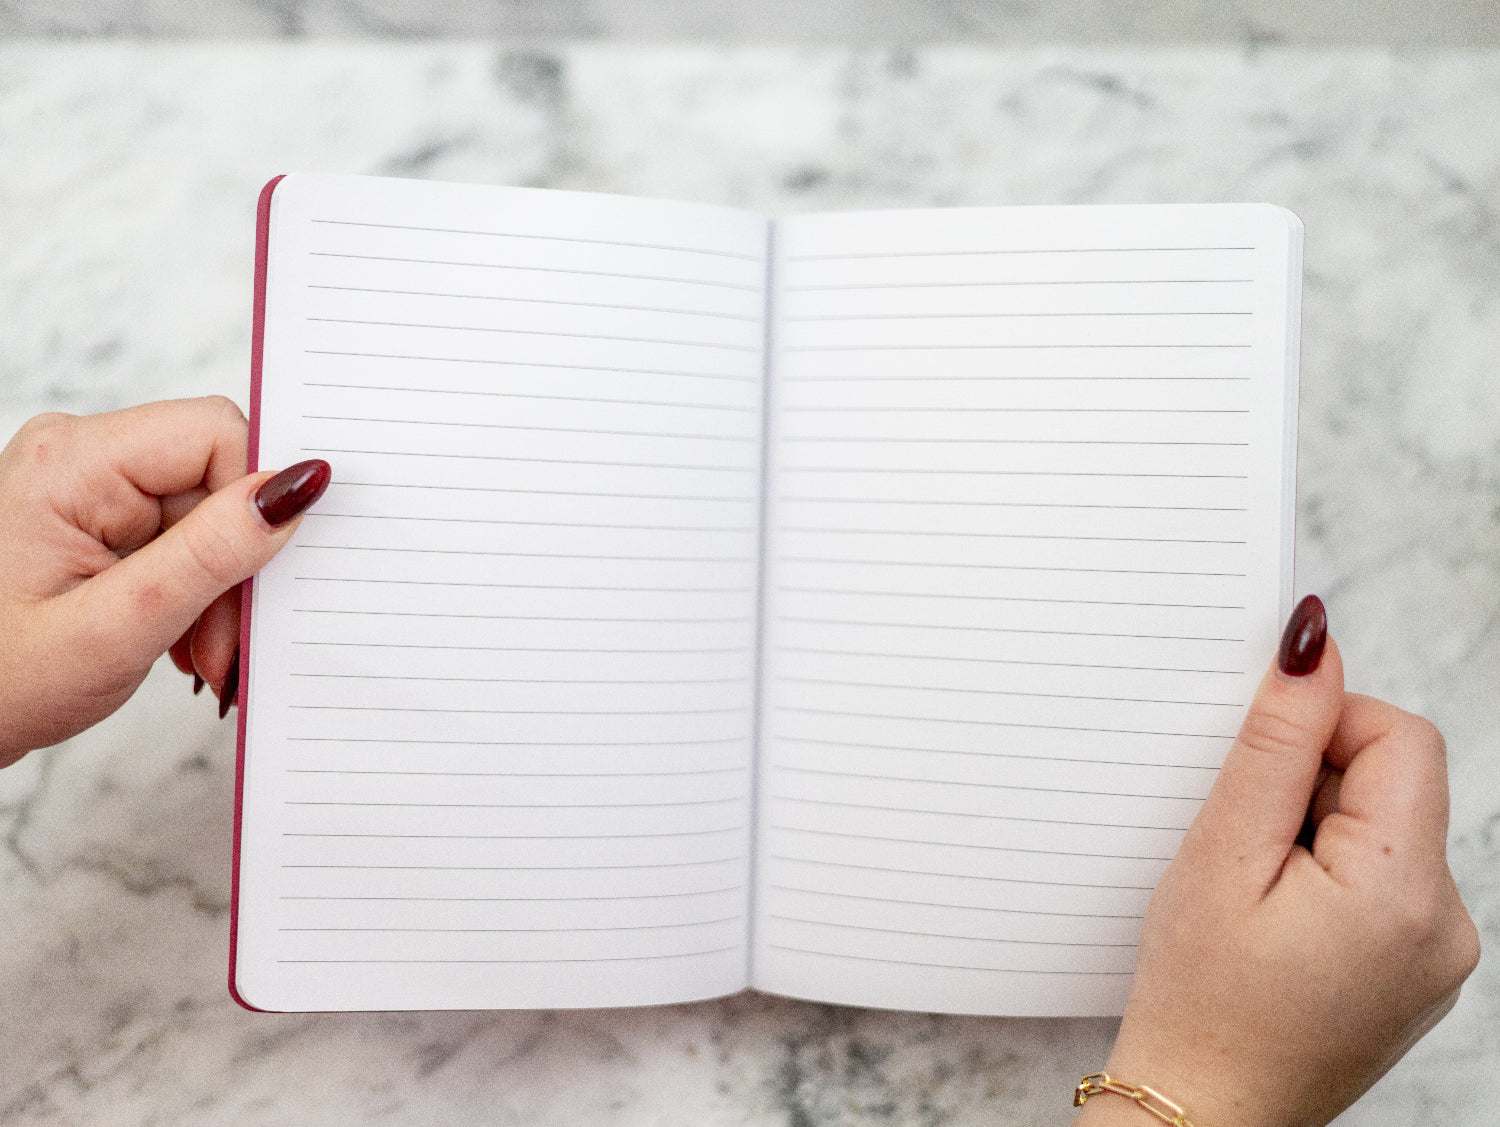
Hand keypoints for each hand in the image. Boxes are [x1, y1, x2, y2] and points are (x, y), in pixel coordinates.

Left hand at [0, 398, 330, 765]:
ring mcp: (88, 486)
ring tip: (197, 655)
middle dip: (236, 566)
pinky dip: (197, 591)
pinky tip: (181, 639)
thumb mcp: (117, 626)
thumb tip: (296, 486)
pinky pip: (183, 536)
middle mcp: (79, 455)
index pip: (215, 435)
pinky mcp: (100, 516)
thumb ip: (211, 554)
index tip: (255, 589)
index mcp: (71, 460)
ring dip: (219, 590)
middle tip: (224, 647)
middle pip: (216, 479)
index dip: (255, 507)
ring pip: (208, 514)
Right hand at [1077, 596, 1480, 1126]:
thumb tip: (1313, 648)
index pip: (1399, 736)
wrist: (1202, 1110)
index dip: (1324, 727)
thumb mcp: (1220, 855)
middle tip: (1240, 848)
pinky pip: (1384, 877)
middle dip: (1310, 787)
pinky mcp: (1419, 967)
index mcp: (1405, 891)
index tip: (1256, 772)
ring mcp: (1440, 952)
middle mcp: (1448, 922)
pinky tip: (1276, 918)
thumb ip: (1275, 744)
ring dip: (1315, 830)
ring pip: (1384, 826)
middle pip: (1393, 781)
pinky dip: (1327, 871)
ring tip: (1253, 893)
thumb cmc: (1198, 1000)